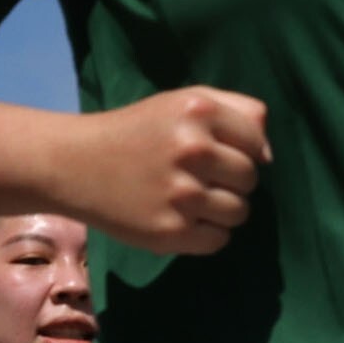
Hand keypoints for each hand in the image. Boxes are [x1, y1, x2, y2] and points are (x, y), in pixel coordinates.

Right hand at [40, 89, 265, 256]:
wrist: (73, 164)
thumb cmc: (135, 131)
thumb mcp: (181, 102)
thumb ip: (236, 110)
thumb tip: (269, 155)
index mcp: (199, 110)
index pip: (257, 143)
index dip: (242, 151)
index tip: (215, 155)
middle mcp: (193, 150)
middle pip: (250, 179)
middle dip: (231, 181)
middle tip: (198, 178)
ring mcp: (182, 194)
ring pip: (240, 213)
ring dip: (222, 210)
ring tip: (190, 200)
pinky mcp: (170, 232)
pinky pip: (219, 240)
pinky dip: (207, 235)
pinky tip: (181, 219)